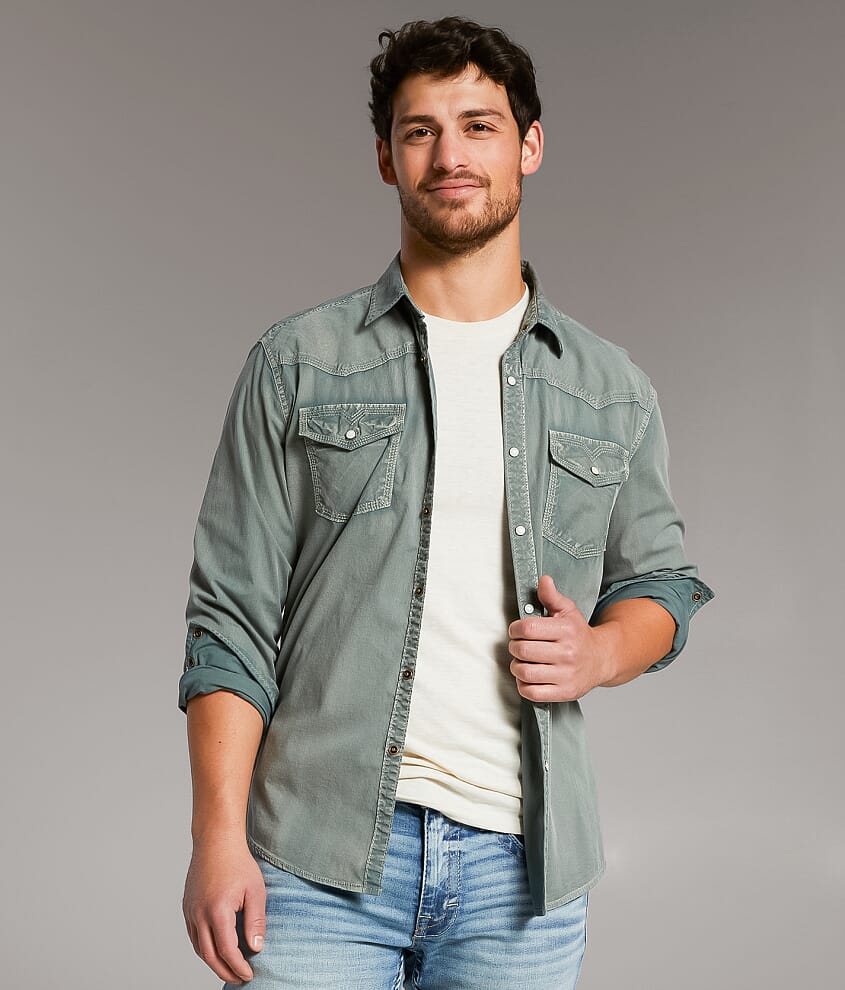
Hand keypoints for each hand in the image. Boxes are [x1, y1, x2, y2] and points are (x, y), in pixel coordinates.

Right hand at [183, 835, 265, 983]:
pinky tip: (216, 950)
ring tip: (229, 968)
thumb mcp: (255, 891)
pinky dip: (204, 948)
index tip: (249, 974)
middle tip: (239, 978)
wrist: (216, 841)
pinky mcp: (187, 907)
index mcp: (217, 911)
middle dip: (225, 971)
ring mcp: (190, 911)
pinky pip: (193, 935)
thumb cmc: (238, 863)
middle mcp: (199, 914)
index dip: (238, 967)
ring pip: (198, 947)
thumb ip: (255, 921)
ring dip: (213, 962)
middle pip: (209, 955)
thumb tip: (256, 948)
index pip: (227, 951)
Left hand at [508, 575, 615, 701]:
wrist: (602, 659)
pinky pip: (531, 692)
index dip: (515, 629)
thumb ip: (552, 596)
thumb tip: (543, 580)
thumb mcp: (568, 611)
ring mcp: (566, 675)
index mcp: (566, 631)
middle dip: (514, 647)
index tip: (517, 630)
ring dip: (516, 666)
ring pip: (524, 672)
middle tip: (519, 645)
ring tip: (522, 661)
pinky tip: (529, 676)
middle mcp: (567, 654)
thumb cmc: (578, 634)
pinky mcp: (564, 692)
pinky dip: (523, 685)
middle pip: (523, 651)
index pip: (527, 629)